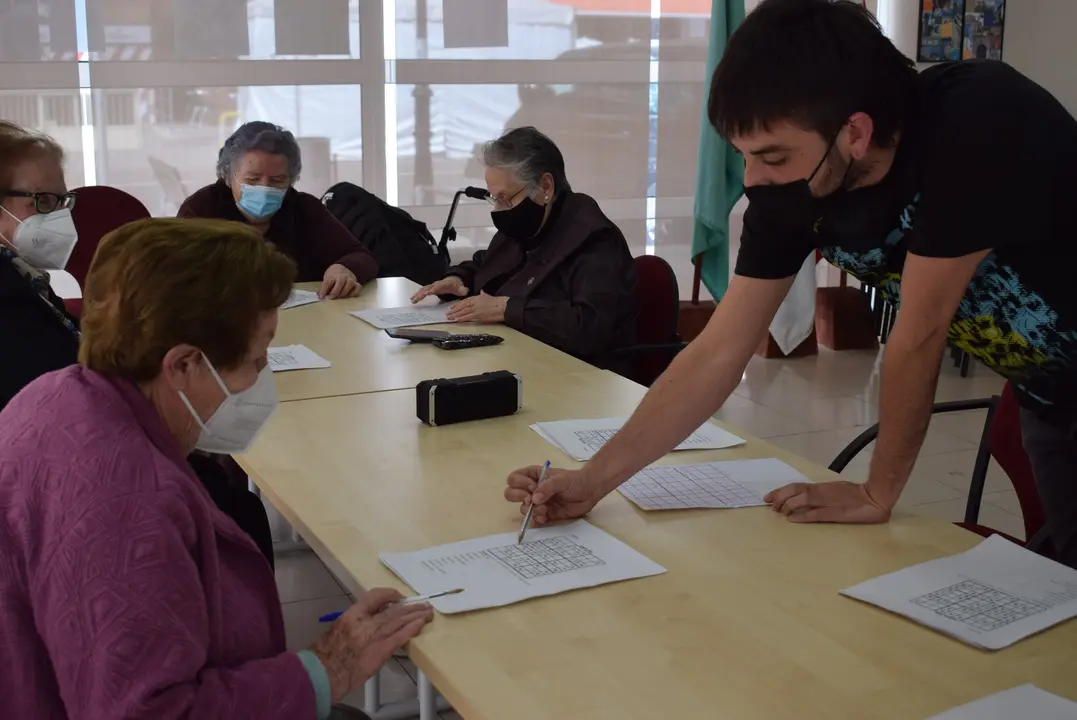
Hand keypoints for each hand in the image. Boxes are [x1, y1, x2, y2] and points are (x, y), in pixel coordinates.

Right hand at [308, 588, 433, 701]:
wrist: (323, 673)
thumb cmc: (325, 654)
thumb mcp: (336, 630)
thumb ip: (354, 623)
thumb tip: (367, 620)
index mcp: (352, 615)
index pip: (375, 596)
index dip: (390, 594)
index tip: (398, 597)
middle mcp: (366, 622)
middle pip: (393, 610)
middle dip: (409, 607)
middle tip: (422, 605)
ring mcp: (375, 636)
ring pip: (399, 621)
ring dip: (415, 616)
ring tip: (427, 613)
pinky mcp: (381, 651)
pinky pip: (400, 637)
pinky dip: (411, 629)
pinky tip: (420, 624)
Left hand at [320, 264, 360, 298]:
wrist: (342, 269)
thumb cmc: (333, 277)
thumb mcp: (326, 279)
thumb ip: (323, 288)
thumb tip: (320, 296)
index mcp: (333, 275)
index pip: (328, 282)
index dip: (324, 290)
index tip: (321, 297)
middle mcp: (343, 276)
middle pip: (340, 282)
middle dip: (335, 291)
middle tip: (331, 298)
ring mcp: (351, 279)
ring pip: (349, 284)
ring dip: (344, 293)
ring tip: (339, 297)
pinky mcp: (356, 284)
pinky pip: (357, 288)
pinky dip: (354, 293)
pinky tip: (348, 296)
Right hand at [411, 276, 467, 302]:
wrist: (453, 280)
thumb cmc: (456, 285)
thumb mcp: (460, 287)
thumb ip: (462, 290)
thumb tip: (465, 291)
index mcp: (444, 284)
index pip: (438, 286)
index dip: (434, 289)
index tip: (429, 293)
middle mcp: (436, 284)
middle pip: (428, 288)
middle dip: (422, 293)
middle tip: (417, 298)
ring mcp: (432, 286)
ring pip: (424, 289)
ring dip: (418, 294)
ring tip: (412, 300)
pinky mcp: (430, 289)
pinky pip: (422, 291)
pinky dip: (417, 295)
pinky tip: (413, 299)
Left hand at [446, 291, 507, 323]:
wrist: (504, 307)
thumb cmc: (499, 302)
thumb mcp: (489, 296)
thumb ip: (484, 295)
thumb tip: (481, 292)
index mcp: (478, 298)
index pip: (465, 301)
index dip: (458, 304)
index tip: (452, 307)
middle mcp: (475, 303)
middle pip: (462, 306)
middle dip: (454, 310)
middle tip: (447, 313)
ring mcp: (476, 309)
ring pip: (463, 312)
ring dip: (455, 315)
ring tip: (449, 317)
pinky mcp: (478, 316)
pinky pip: (468, 317)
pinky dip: (461, 319)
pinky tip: (456, 320)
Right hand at [504, 466, 601, 525]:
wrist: (590, 491)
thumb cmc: (575, 480)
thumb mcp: (561, 479)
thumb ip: (547, 487)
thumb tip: (534, 499)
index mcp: (533, 476)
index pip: (514, 479)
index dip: (520, 484)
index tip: (533, 487)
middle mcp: (531, 489)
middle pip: (511, 493)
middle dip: (518, 497)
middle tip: (530, 500)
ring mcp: (538, 502)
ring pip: (522, 508)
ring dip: (530, 510)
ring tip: (544, 509)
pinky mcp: (545, 514)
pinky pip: (533, 520)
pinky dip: (537, 520)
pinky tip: (546, 517)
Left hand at [763, 480, 891, 523]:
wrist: (874, 497)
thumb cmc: (855, 494)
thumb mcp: (834, 490)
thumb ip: (820, 494)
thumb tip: (804, 499)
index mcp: (820, 487)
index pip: (795, 487)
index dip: (780, 491)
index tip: (768, 496)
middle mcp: (820, 492)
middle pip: (793, 491)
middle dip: (779, 497)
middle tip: (770, 505)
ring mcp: (826, 502)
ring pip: (800, 500)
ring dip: (787, 506)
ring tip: (779, 512)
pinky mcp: (834, 513)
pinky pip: (814, 514)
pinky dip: (801, 516)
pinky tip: (792, 518)